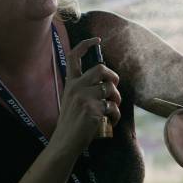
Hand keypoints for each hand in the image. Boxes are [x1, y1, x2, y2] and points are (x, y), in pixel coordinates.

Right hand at [51, 37, 121, 153]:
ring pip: (110, 89)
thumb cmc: (71, 124)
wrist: (65, 142)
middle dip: (113, 77)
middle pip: (101, 69)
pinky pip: (113, 107)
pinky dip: (115, 116)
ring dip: (117, 100)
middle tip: (115, 89)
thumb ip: (84, 89)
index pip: (74, 56)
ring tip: (113, 110)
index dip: (86, 44)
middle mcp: (76, 87)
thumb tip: (107, 83)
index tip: (97, 40)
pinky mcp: (93, 109)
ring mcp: (84, 97)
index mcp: (70, 83)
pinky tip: (111, 122)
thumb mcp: (71, 101)